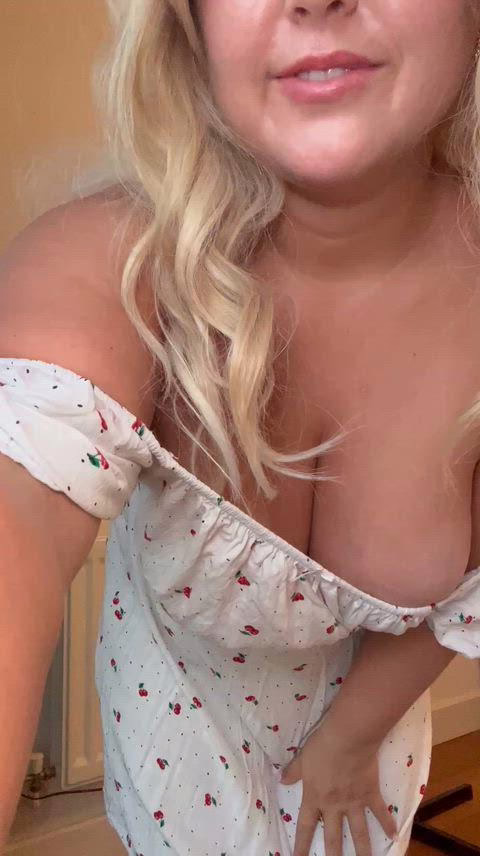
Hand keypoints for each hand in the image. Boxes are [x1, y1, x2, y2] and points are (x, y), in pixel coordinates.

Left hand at [280, 721, 397, 855]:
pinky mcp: (370, 793)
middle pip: (333, 837)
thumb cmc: (321, 746)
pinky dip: (388, 824)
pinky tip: (394, 836)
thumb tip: (282, 780)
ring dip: (362, 851)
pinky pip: (380, 812)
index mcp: (314, 797)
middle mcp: (334, 805)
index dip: (301, 847)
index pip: (305, 827)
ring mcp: (354, 802)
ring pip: (358, 832)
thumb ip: (294, 771)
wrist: (347, 738)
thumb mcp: (302, 758)